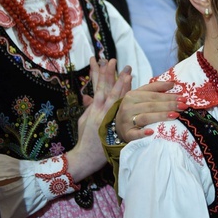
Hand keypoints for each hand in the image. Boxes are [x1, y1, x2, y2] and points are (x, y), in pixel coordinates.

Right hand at [67, 58, 131, 180]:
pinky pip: (121, 116)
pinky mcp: (112, 128)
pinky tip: (133, 98)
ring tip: (127, 74)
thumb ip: (88, 108)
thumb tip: (87, 96)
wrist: (84, 156)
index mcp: (94, 108)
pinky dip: (128, 108)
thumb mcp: (84, 121)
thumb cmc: (85, 139)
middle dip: (110, 74)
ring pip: (114, 99)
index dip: (100, 73)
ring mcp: (106, 118)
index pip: (97, 87)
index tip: (102, 61)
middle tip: (114, 60)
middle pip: (105, 89)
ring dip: (121, 85)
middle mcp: (100, 111)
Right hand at [115, 81, 184, 141]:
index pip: (153, 95)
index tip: (182, 98)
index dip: (168, 96)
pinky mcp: (126, 133)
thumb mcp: (140, 95)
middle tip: (183, 106)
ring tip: (175, 115)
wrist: (117, 124)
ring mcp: (126, 121)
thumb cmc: (134, 108)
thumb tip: (172, 83)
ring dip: (161, 116)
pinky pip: (134, 134)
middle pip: (151, 105)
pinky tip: (152, 132)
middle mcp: (128, 107)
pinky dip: (143, 133)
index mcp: (132, 95)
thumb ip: (155, 88)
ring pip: (145, 117)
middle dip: (169, 105)